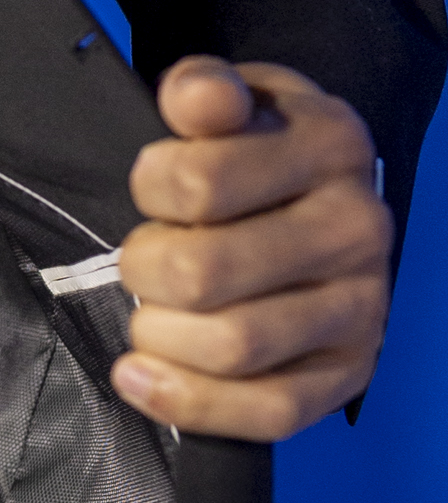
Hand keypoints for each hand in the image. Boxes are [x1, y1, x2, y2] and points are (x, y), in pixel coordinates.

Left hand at [113, 57, 391, 438]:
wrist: (320, 200)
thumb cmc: (255, 149)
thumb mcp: (232, 99)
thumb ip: (201, 90)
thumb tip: (194, 100)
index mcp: (329, 146)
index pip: (198, 181)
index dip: (149, 187)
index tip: (153, 188)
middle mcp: (357, 229)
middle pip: (203, 274)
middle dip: (144, 269)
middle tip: (144, 258)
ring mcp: (361, 308)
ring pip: (232, 346)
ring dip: (159, 335)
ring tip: (152, 313)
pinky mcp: (351, 373)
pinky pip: (270, 412)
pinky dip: (190, 402)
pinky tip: (141, 375)